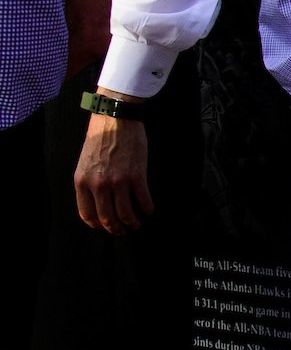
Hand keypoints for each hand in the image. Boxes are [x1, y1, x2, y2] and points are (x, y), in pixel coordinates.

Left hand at [75, 111, 153, 233]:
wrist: (115, 119)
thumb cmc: (100, 137)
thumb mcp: (85, 162)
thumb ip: (89, 182)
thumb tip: (99, 201)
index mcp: (82, 181)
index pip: (87, 214)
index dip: (98, 225)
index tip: (106, 227)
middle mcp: (98, 185)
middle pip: (107, 218)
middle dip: (116, 229)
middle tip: (123, 230)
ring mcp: (118, 181)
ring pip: (126, 213)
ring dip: (133, 223)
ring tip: (137, 224)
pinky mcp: (137, 176)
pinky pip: (143, 200)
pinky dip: (147, 208)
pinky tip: (149, 210)